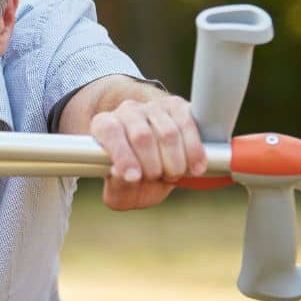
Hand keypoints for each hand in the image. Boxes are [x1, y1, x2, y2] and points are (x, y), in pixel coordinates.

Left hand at [89, 94, 205, 211]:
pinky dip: (194, 150)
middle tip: (157, 178)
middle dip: (153, 165)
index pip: (111, 132)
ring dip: (174, 161)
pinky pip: (188, 124)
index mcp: (104, 126)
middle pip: (142, 135)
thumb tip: (121, 173)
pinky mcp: (178, 108)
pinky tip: (195, 168)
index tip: (134, 178)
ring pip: (168, 132)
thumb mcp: (120, 193)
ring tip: (173, 175)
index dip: (123, 155)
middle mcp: (128, 111)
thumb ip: (117, 186)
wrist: (154, 172)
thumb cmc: (132, 183)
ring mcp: (154, 107)